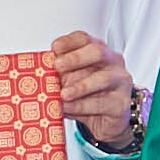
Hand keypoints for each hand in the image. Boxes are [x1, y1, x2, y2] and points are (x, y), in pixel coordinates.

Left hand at [44, 30, 145, 154]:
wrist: (108, 120)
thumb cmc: (89, 95)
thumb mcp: (72, 81)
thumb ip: (60, 75)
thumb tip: (39, 75)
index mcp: (99, 52)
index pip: (85, 39)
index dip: (69, 42)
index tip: (54, 48)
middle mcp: (112, 63)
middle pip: (97, 52)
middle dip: (75, 58)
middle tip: (57, 66)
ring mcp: (120, 82)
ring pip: (102, 79)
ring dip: (79, 86)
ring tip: (63, 94)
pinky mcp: (121, 103)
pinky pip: (102, 103)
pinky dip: (82, 106)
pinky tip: (68, 107)